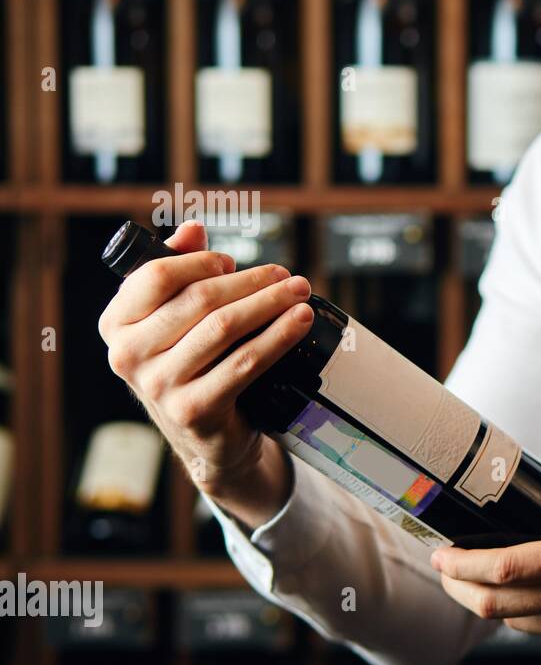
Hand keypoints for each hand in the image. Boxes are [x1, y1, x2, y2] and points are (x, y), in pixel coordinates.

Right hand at [97, 220, 314, 525]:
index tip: (232, 261)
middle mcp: (128, 355)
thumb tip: (193, 228)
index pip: (155, 276)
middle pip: (198, 300)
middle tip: (287, 275)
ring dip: (270, 304)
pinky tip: (300, 323)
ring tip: (300, 292)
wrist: (205, 436)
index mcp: (115, 324)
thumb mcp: (173, 319)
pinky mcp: (194, 410)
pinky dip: (278, 337)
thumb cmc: (190, 364)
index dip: (199, 262)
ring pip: (224, 328)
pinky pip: (245, 363)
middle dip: (251, 281)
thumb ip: (178, 271)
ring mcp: (158, 386)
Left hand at [432, 460, 540, 664]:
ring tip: (476, 582)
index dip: (463, 563)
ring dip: (488, 603)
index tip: (442, 553)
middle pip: (495, 602)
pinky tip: (534, 597)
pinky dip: (530, 614)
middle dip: (460, 586)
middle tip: (445, 570)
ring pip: (517, 622)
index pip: (505, 566)